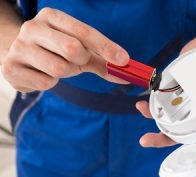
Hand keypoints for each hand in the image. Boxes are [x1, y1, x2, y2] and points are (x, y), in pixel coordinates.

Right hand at [1, 8, 128, 91]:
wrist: (19, 56)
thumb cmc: (55, 51)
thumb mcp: (80, 52)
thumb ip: (102, 61)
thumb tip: (125, 76)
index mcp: (52, 17)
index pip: (84, 31)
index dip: (107, 46)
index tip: (124, 60)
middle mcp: (33, 27)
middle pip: (73, 48)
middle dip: (81, 60)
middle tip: (75, 59)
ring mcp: (19, 47)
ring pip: (58, 68)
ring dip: (64, 73)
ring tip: (54, 66)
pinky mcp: (11, 68)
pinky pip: (45, 83)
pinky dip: (50, 82)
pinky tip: (42, 74)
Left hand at [136, 25, 195, 147]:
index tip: (194, 152)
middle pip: (193, 134)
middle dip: (171, 141)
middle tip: (150, 140)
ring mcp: (193, 103)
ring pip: (176, 122)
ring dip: (158, 126)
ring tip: (142, 117)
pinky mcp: (181, 93)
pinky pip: (168, 105)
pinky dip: (155, 107)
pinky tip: (143, 103)